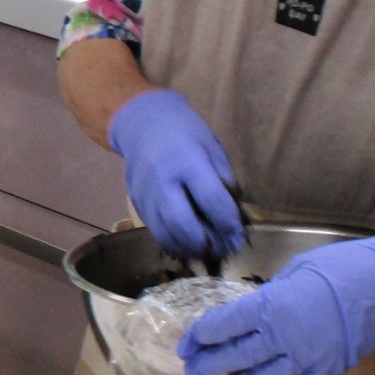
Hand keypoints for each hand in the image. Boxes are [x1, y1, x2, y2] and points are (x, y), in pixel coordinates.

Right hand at [107, 89, 244, 258]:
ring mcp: (145, 194)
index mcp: (187, 161)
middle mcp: (162, 180)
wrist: (143, 124)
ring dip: (190, 248)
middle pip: (182, 223)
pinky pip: (156, 231)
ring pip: (166, 233)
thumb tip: (233, 217)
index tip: (238, 234)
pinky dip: (175, 242)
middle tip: (223, 248)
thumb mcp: (212, 149)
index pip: (211, 199)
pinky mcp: (136, 204)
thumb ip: (223, 182)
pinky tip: (189, 242)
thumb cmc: (185, 133)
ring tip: (209, 250)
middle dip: (207, 243)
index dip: (227, 222)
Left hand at [180, 218, 374, 374]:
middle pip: (237, 356)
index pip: (225, 325)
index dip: (201, 335)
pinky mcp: (328, 369)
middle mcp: (285, 336)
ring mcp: (308, 357)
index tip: (187, 342)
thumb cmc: (341, 267)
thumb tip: (250, 313)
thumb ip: (269, 297)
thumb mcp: (294, 273)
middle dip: (210, 365)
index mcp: (272, 305)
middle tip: (192, 371)